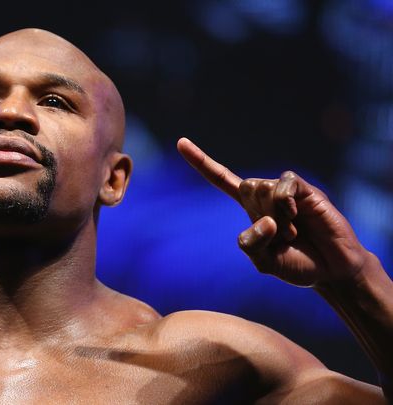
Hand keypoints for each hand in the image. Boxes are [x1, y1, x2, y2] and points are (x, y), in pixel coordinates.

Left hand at [176, 137, 368, 286]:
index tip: (181, 143)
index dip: (202, 162)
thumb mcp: (264, 262)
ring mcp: (285, 191)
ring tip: (293, 232)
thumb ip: (252, 245)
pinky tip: (297, 216)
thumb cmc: (296, 264)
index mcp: (250, 208)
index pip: (221, 179)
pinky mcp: (305, 190)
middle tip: (280, 237)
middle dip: (260, 215)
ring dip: (276, 216)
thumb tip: (265, 221)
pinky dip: (285, 203)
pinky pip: (285, 184)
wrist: (331, 270)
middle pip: (246, 187)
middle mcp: (265, 195)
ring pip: (264, 188)